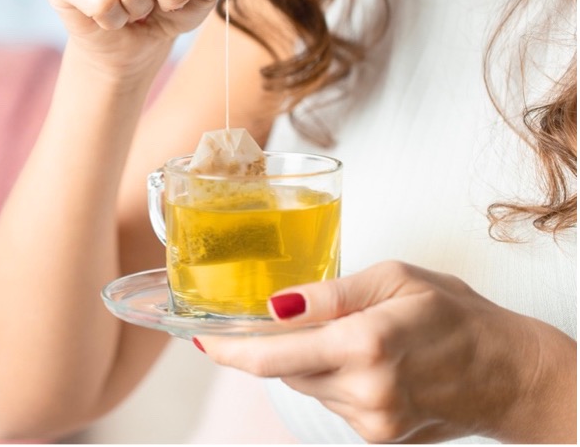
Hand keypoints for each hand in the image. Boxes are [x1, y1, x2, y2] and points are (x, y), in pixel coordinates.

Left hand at [196, 261, 576, 442]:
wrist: (512, 374)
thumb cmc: (457, 314)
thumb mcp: (394, 279)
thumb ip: (328, 294)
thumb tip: (273, 306)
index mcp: (365, 344)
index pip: (271, 354)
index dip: (227, 348)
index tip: (199, 338)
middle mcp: (364, 391)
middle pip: (283, 370)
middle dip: (270, 344)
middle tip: (268, 319)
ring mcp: (371, 421)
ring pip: (306, 385)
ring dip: (306, 359)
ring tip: (344, 334)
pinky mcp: (377, 438)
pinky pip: (331, 401)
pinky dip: (331, 377)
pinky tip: (363, 359)